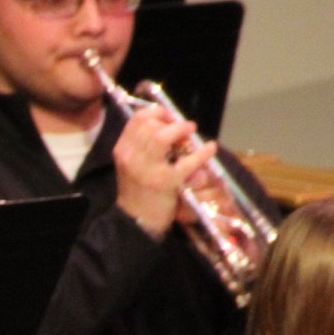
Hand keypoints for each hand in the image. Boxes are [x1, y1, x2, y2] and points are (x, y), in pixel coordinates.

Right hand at [111, 105, 217, 240]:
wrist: (136, 222)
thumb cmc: (138, 190)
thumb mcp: (131, 164)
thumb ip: (142, 145)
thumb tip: (167, 124)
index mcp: (123, 150)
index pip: (138, 119)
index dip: (157, 112)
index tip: (169, 117)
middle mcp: (131, 157)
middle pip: (150, 124)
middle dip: (171, 121)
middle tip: (184, 127)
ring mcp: (147, 169)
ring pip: (163, 136)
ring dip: (181, 129)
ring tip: (191, 131)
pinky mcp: (165, 182)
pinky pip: (187, 161)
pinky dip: (202, 152)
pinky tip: (210, 148)